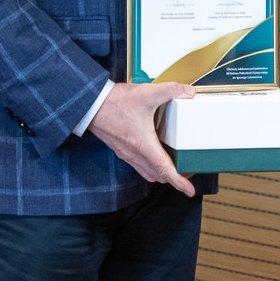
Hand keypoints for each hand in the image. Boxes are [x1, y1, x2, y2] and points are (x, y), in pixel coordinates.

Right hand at [88, 81, 196, 195]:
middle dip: (174, 178)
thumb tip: (188, 91)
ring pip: (148, 172)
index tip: (189, 190)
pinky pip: (139, 165)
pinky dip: (150, 165)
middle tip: (187, 171)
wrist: (90, 105)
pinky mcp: (121, 149)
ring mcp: (127, 154)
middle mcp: (135, 154)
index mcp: (144, 145)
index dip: (180, 183)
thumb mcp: (146, 93)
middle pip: (158, 176)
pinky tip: (154, 151)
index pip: (166, 171)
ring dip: (161, 172)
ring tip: (173, 164)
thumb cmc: (114, 103)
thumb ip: (171, 90)